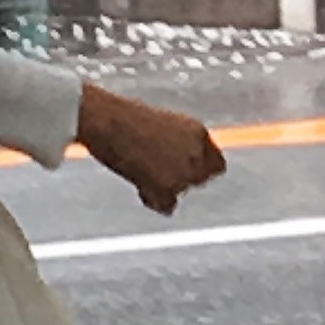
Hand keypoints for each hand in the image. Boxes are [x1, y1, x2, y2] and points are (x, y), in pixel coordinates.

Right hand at [78, 84, 226, 214]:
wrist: (108, 122)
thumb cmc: (125, 118)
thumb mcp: (163, 125)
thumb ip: (180, 145)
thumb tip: (179, 166)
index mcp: (198, 132)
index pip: (216, 164)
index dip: (199, 169)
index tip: (183, 170)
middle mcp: (197, 152)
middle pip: (199, 179)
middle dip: (181, 178)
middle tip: (155, 170)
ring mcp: (184, 171)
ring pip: (180, 191)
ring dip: (164, 187)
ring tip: (139, 168)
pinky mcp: (167, 188)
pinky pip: (166, 205)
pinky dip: (152, 199)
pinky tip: (137, 183)